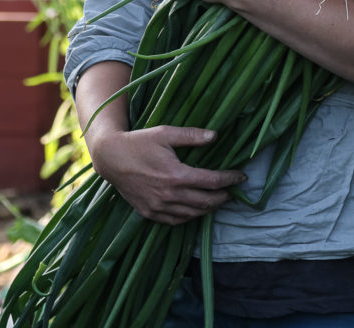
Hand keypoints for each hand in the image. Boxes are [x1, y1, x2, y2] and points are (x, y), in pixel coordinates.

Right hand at [91, 125, 245, 224]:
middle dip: (223, 197)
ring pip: (192, 214)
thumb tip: (215, 136)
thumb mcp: (166, 133)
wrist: (111, 158)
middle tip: (233, 191)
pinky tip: (196, 209)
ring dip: (209, 208)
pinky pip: (176, 221)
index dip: (230, 179)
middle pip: (205, 202)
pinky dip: (190, 216)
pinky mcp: (149, 213)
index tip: (242, 176)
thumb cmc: (139, 142)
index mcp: (176, 175)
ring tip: (219, 200)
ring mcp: (158, 207)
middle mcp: (169, 195)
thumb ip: (191, 136)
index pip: (212, 181)